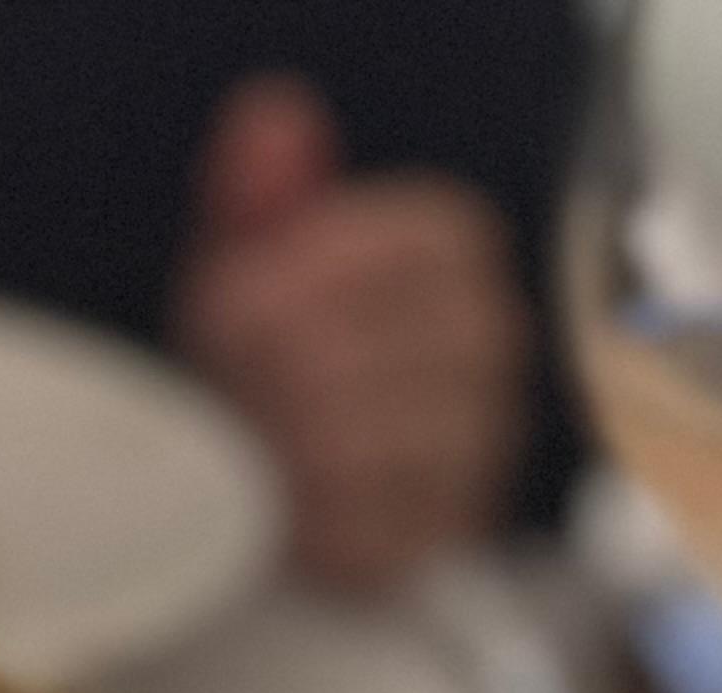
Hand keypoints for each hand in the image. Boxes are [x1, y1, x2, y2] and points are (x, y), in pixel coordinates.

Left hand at [173, 76, 530, 594]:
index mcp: (451, 247)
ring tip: (246, 450)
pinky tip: (273, 511)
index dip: (304, 281)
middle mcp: (490, 338)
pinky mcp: (441, 539)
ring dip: (286, 451)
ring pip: (376, 447)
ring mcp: (480, 444)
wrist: (260, 482)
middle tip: (230, 391)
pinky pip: (371, 534)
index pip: (403, 247)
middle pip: (384, 350)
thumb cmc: (257, 362)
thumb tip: (268, 124)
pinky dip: (304, 527)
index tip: (238, 308)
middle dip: (281, 375)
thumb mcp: (242, 263)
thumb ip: (256, 191)